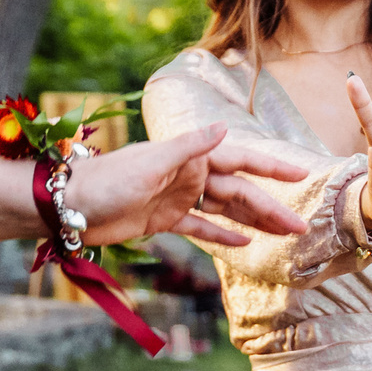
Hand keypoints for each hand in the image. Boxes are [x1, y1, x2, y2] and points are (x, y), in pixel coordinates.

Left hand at [64, 126, 312, 247]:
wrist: (69, 205)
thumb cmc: (106, 180)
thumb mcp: (150, 163)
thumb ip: (189, 147)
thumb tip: (223, 127)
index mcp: (189, 156)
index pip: (241, 159)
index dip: (271, 168)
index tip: (301, 175)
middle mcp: (189, 174)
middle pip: (240, 192)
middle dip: (271, 208)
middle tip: (301, 227)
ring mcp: (179, 197)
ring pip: (227, 210)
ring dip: (255, 222)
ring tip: (284, 235)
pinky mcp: (165, 220)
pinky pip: (202, 227)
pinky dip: (223, 235)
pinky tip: (246, 243)